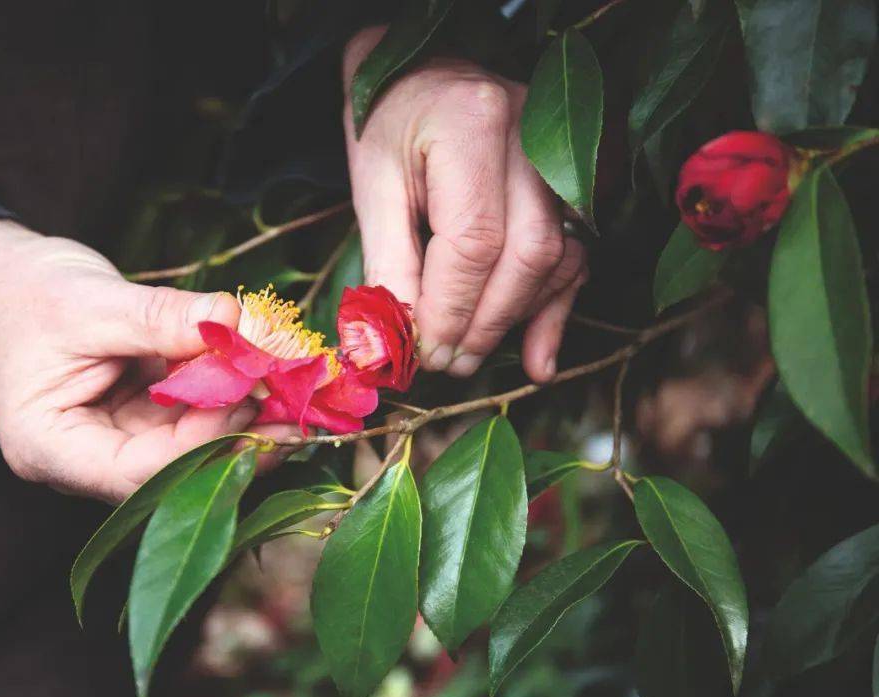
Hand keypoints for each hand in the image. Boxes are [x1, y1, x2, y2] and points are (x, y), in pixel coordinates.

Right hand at [0, 219, 290, 503]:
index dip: (202, 443)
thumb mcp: (93, 302)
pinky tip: (268, 375)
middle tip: (299, 407)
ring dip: (243, 417)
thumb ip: (164, 318)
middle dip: (237, 437)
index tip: (252, 402)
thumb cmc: (27, 292)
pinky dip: (228, 394)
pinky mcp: (141, 416)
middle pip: (172, 469)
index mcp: (49, 448)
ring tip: (295, 388)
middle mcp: (84, 458)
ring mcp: (115, 440)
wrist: (4, 278)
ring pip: (191, 446)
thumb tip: (239, 322)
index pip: (136, 473)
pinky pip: (192, 416)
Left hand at [343, 27, 587, 381]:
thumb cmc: (390, 127)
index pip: (473, 240)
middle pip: (526, 253)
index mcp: (472, 124)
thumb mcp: (373, 189)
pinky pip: (576, 256)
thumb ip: (389, 265)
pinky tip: (537, 359)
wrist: (425, 77)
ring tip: (469, 356)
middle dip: (485, 323)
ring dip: (514, 320)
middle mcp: (533, 135)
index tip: (424, 352)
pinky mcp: (578, 182)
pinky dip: (555, 310)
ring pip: (557, 259)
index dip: (450, 309)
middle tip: (447, 364)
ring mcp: (564, 156)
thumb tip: (395, 346)